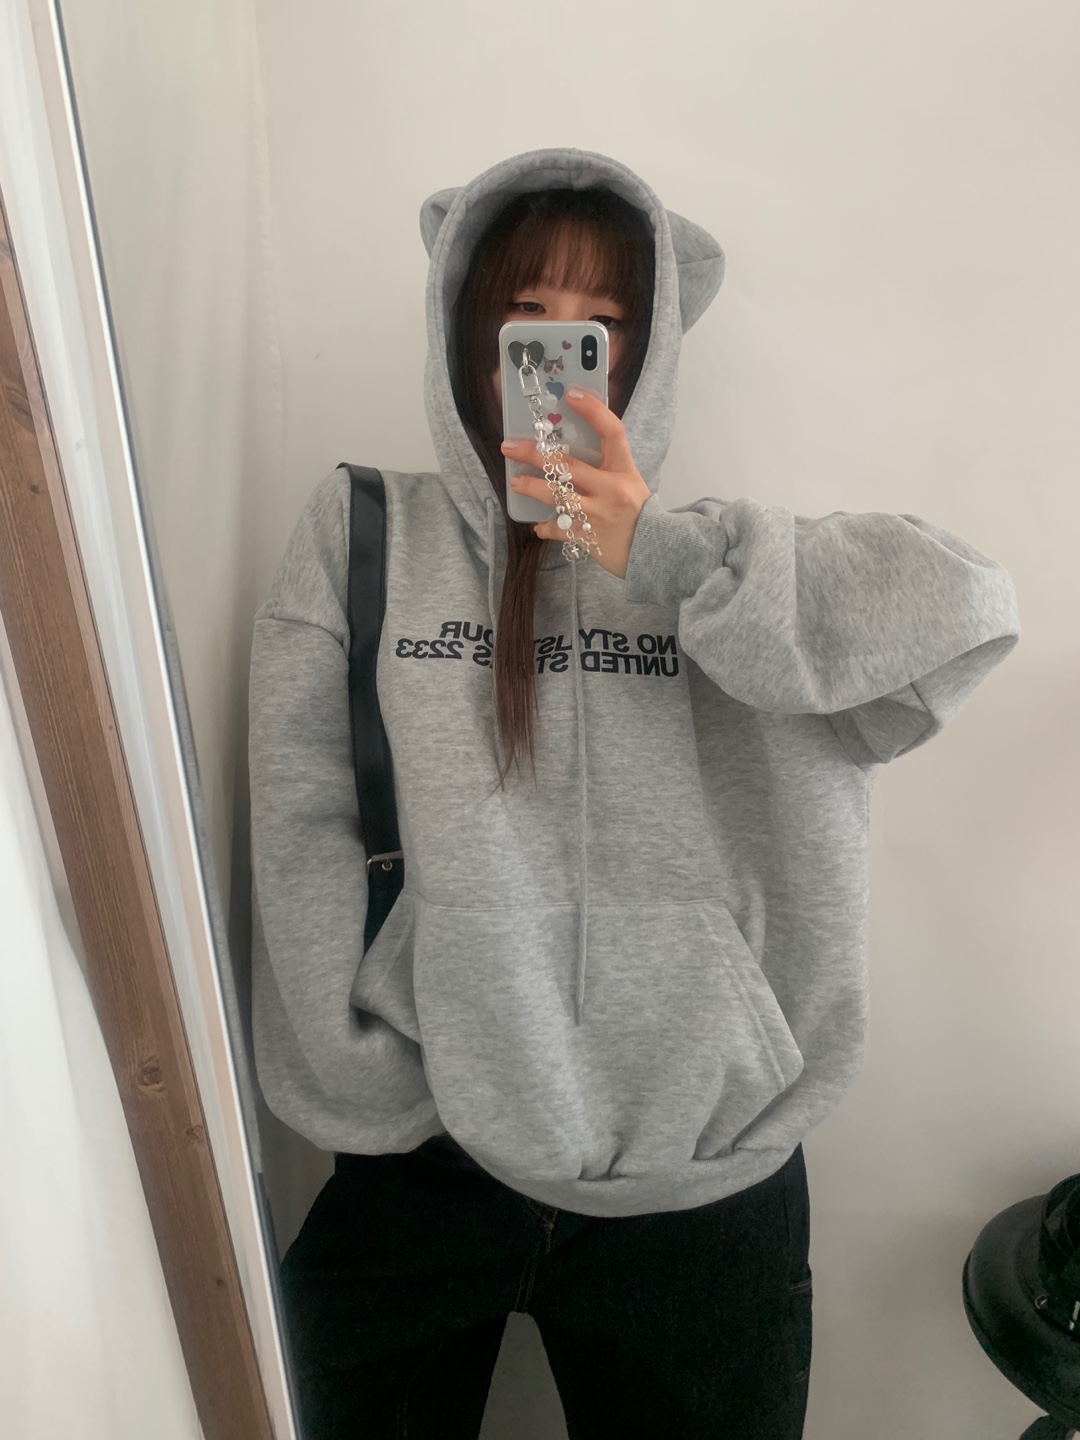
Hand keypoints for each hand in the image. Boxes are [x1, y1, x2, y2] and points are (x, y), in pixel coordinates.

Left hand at [500, 388, 650, 580]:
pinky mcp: (589, 537)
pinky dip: (546, 527)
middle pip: (568, 465)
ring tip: (516, 483)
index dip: (593, 410)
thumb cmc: (638, 513)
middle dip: (535, 454)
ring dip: (532, 488)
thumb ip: (607, 467)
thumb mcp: (629, 482)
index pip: (613, 432)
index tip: (571, 394)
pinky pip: (559, 529)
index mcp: (625, 470)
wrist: (655, 551)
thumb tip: (571, 449)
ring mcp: (599, 514)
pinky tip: (539, 525)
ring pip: (558, 497)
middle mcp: (611, 490)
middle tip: (510, 446)